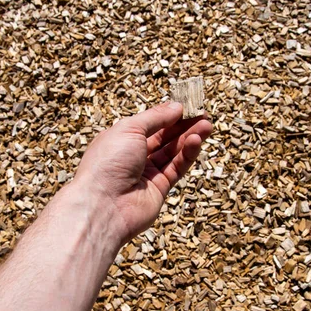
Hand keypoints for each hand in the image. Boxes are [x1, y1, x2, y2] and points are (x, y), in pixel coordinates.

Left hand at [73, 102, 212, 242]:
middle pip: (164, 137)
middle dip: (184, 125)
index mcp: (120, 139)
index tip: (187, 105)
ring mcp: (146, 173)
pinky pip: (176, 168)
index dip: (168, 114)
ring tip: (207, 125)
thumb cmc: (108, 162)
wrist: (103, 205)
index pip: (149, 123)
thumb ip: (155, 117)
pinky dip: (187, 154)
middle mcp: (133, 156)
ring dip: (190, 138)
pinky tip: (196, 141)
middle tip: (204, 114)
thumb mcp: (130, 129)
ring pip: (173, 152)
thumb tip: (176, 106)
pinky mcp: (159, 189)